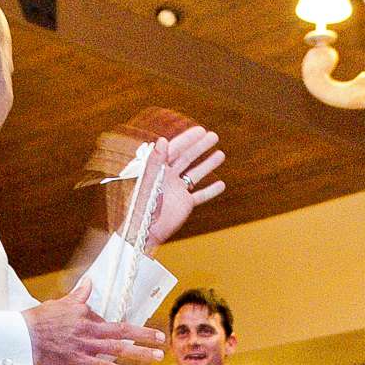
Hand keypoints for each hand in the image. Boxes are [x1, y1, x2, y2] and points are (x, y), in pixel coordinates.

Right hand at [27, 282, 167, 364]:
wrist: (21, 337)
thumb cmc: (38, 321)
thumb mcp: (60, 303)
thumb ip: (79, 295)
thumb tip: (89, 281)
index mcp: (85, 314)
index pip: (108, 321)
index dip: (118, 330)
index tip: (131, 334)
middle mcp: (90, 329)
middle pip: (123, 331)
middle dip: (145, 334)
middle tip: (162, 337)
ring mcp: (86, 346)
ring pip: (119, 348)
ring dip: (140, 352)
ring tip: (157, 355)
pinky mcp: (79, 361)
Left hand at [145, 127, 226, 247]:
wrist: (144, 233)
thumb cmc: (142, 207)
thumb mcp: (149, 181)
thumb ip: (155, 161)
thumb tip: (163, 140)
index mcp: (158, 169)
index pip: (175, 149)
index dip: (187, 139)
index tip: (201, 131)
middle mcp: (168, 178)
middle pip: (187, 158)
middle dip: (200, 147)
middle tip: (214, 136)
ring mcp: (177, 191)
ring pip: (195, 174)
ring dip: (208, 165)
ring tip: (220, 154)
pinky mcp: (184, 205)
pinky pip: (200, 195)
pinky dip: (210, 190)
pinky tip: (221, 185)